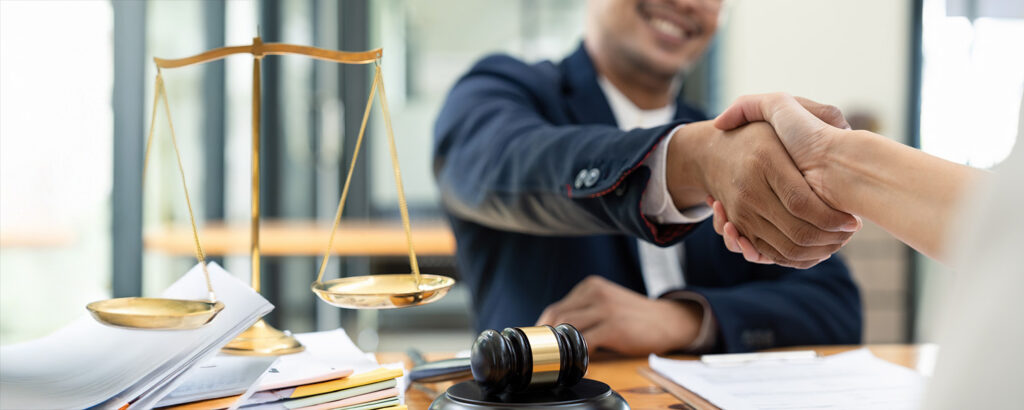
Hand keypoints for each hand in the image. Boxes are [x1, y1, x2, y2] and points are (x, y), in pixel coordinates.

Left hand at [536, 276, 701, 355]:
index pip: (556, 308)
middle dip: (546, 339)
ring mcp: (605, 309)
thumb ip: (584, 313)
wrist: (669, 321)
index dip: (543, 329)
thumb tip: (555, 336)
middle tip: (544, 357)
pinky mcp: (614, 326)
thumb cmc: (634, 317)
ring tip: (558, 362)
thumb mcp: (606, 305)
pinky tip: (579, 366)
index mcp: (590, 286)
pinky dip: (578, 357)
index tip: (539, 346)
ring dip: (559, 348)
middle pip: (556, 316)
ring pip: (567, 328)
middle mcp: (595, 293)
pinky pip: (585, 344)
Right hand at [709, 93, 860, 263]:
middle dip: (831, 240)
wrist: (711, 153)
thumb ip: (815, 111)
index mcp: (766, 161)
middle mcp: (749, 190)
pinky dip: (792, 258)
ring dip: (816, 253)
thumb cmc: (757, 132)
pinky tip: (813, 249)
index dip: (832, 218)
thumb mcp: (781, 110)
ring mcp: (741, 211)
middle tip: (848, 235)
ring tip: (835, 242)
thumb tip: (846, 127)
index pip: (803, 203)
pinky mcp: (739, 226)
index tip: (853, 220)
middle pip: (797, 232)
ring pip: (785, 249)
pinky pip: (768, 254)